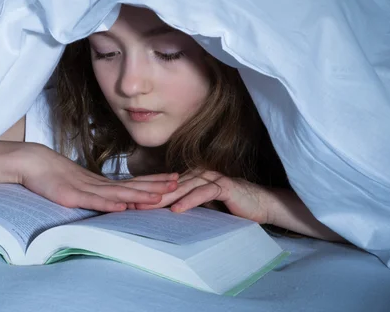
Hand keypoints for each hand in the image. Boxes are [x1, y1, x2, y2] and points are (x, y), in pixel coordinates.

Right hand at [8, 143, 178, 211]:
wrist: (32, 163)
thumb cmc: (54, 175)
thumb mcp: (79, 187)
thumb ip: (96, 193)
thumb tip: (116, 201)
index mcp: (102, 183)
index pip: (133, 182)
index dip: (153, 181)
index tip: (174, 179)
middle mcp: (99, 184)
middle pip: (132, 185)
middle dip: (156, 185)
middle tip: (179, 182)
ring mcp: (86, 189)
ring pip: (118, 193)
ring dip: (140, 194)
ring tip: (160, 196)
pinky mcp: (72, 196)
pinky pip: (94, 201)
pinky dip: (110, 203)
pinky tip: (124, 205)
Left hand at [133, 170, 272, 223]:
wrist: (259, 205)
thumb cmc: (230, 207)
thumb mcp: (203, 207)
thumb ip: (185, 205)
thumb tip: (162, 215)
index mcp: (191, 177)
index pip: (165, 185)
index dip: (148, 193)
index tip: (130, 203)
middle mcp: (198, 174)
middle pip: (169, 185)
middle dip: (150, 195)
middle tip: (131, 204)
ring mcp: (210, 178)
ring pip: (183, 188)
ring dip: (165, 198)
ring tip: (148, 207)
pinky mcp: (223, 185)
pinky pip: (203, 193)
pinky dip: (189, 201)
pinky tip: (177, 209)